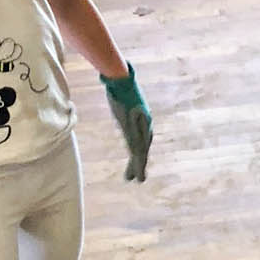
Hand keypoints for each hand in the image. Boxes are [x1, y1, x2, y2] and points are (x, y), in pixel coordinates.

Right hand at [101, 62, 151, 182]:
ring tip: (139, 180)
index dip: (139, 156)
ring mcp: (140, 126)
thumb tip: (114, 98)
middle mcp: (145, 123)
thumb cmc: (120, 86)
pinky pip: (136, 145)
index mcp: (142, 119)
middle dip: (140, 165)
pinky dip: (137, 157)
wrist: (121, 79)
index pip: (142, 141)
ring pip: (141, 149)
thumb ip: (120, 103)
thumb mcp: (121, 98)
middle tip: (138, 180)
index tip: (135, 168)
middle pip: (143, 148)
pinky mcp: (134, 127)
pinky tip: (136, 167)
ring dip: (139, 165)